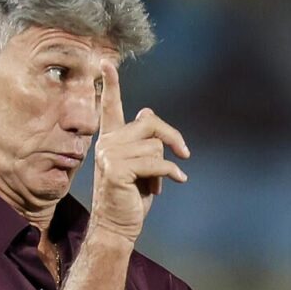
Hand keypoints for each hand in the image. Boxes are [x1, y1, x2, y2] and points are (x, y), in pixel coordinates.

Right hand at [89, 61, 189, 242]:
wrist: (117, 226)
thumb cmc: (131, 197)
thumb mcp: (141, 164)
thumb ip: (143, 140)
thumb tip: (146, 111)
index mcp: (111, 139)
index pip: (110, 107)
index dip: (111, 85)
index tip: (106, 62)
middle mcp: (107, 143)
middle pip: (151, 123)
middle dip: (173, 138)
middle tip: (184, 153)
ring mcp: (109, 156)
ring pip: (156, 146)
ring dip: (165, 166)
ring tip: (157, 182)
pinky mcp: (117, 170)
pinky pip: (156, 162)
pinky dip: (171, 173)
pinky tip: (177, 181)